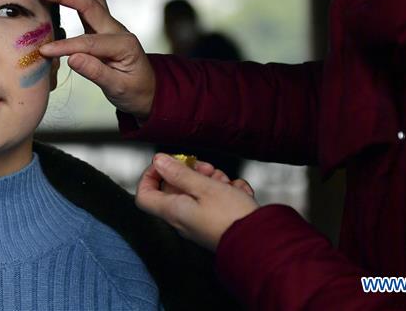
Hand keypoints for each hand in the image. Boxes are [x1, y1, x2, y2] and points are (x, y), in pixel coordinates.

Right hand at [36, 0, 155, 118]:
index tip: (44, 51)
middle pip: (92, 4)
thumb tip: (72, 58)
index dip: (65, 46)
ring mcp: (111, 26)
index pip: (89, 42)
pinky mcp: (103, 27)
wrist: (148, 90)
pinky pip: (89, 3)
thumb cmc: (134, 92)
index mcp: (124, 45)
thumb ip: (96, 73)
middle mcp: (118, 30)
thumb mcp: (118, 89)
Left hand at [136, 153, 258, 250]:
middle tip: (207, 168)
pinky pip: (217, 201)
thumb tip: (158, 161)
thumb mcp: (204, 187)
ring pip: (199, 191)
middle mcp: (183, 218)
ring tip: (227, 183)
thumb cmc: (231, 217)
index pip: (144, 195)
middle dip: (192, 173)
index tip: (165, 164)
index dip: (150, 175)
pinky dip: (228, 192)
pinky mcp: (216, 223)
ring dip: (214, 181)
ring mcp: (200, 221)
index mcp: (173, 211)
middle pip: (176, 188)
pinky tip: (239, 193)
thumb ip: (179, 173)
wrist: (260, 243)